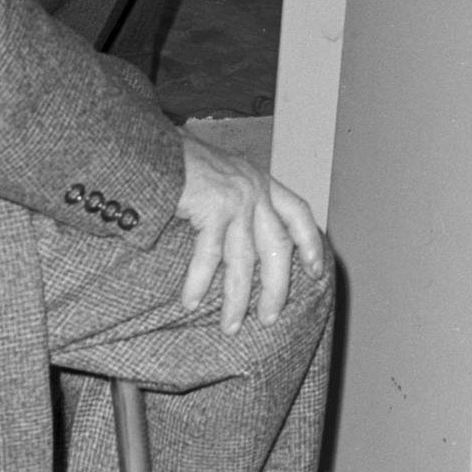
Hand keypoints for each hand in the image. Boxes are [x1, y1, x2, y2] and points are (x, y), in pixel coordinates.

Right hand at [175, 137, 324, 332]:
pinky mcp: (214, 206)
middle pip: (277, 246)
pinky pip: (209, 255)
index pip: (298, 213)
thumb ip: (239, 203)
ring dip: (237, 297)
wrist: (155, 145)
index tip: (316, 273)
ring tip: (231, 326)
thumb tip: (243, 246)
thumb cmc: (183, 165)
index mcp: (262, 182)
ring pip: (244, 258)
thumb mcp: (224, 177)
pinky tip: (191, 302)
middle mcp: (256, 189)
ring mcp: (237, 197)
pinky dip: (199, 281)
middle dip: (276, 286)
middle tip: (269, 318)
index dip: (310, 244)